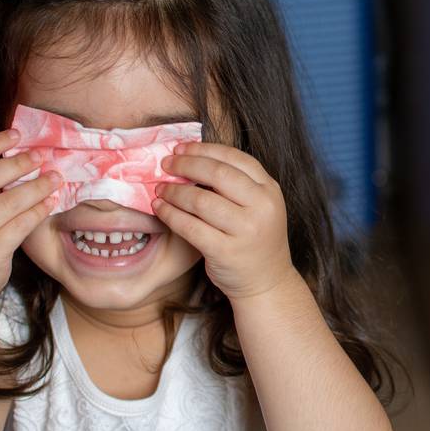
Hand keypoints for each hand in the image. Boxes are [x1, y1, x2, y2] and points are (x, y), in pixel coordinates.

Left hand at [153, 142, 292, 299]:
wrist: (267, 282)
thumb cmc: (254, 239)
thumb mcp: (257, 206)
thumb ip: (235, 184)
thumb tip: (190, 158)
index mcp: (270, 189)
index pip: (235, 158)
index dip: (204, 149)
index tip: (181, 148)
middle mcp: (262, 207)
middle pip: (217, 174)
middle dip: (186, 165)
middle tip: (166, 164)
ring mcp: (246, 230)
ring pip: (201, 200)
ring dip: (174, 191)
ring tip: (160, 189)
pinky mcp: (226, 252)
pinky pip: (191, 227)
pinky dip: (171, 215)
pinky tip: (160, 209)